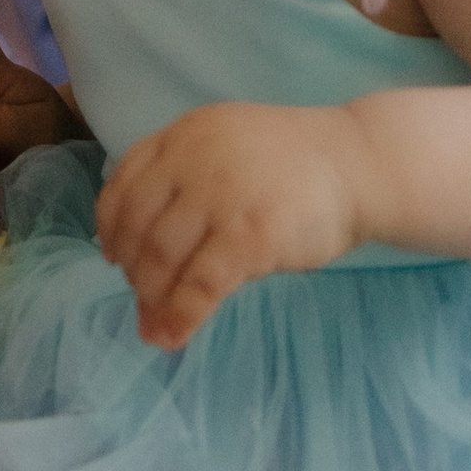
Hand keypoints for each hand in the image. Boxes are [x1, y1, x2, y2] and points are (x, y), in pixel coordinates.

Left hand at [95, 103, 365, 347]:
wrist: (359, 164)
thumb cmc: (294, 163)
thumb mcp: (227, 144)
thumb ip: (184, 174)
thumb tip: (130, 241)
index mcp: (185, 134)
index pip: (124, 182)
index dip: (111, 225)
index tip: (112, 254)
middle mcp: (194, 159)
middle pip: (137, 225)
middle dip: (132, 269)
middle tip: (141, 296)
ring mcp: (222, 197)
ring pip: (160, 257)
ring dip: (149, 298)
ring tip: (152, 324)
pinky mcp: (250, 236)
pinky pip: (199, 285)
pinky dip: (178, 316)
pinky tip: (171, 336)